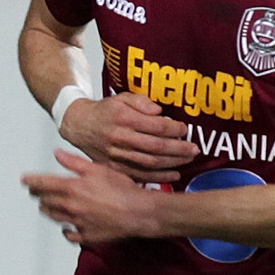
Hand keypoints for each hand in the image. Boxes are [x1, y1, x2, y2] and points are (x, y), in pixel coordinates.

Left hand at [22, 148, 163, 245]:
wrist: (138, 212)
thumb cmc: (122, 190)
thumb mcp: (98, 169)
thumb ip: (74, 162)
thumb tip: (58, 154)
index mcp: (72, 188)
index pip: (43, 184)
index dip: (31, 181)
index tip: (24, 180)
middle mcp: (71, 206)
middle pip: (46, 201)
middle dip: (38, 196)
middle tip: (34, 193)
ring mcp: (77, 222)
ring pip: (55, 217)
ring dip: (48, 211)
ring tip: (45, 207)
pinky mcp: (87, 235)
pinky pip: (70, 234)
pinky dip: (66, 230)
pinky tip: (66, 227)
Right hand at [59, 93, 195, 183]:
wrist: (80, 126)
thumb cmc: (105, 111)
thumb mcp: (121, 98)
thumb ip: (141, 101)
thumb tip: (159, 111)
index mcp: (123, 118)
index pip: (155, 126)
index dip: (173, 128)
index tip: (185, 129)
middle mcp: (120, 138)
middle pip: (155, 147)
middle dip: (178, 149)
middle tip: (194, 149)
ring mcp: (117, 155)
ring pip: (150, 162)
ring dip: (172, 163)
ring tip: (187, 160)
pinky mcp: (115, 168)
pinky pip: (140, 175)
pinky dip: (158, 177)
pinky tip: (173, 174)